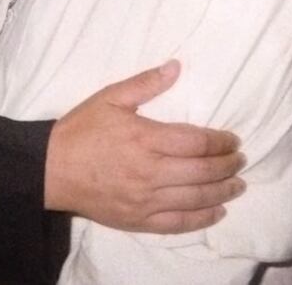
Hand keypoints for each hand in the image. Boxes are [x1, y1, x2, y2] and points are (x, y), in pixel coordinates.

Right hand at [44, 60, 245, 233]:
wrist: (51, 169)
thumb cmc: (81, 131)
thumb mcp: (109, 98)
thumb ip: (145, 83)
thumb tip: (176, 67)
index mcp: (145, 138)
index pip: (197, 142)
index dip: (220, 141)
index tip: (233, 140)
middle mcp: (150, 171)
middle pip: (202, 171)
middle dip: (228, 165)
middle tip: (240, 160)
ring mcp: (146, 199)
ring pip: (196, 198)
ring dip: (222, 191)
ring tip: (237, 185)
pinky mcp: (139, 219)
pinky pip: (179, 223)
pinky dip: (202, 218)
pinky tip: (217, 211)